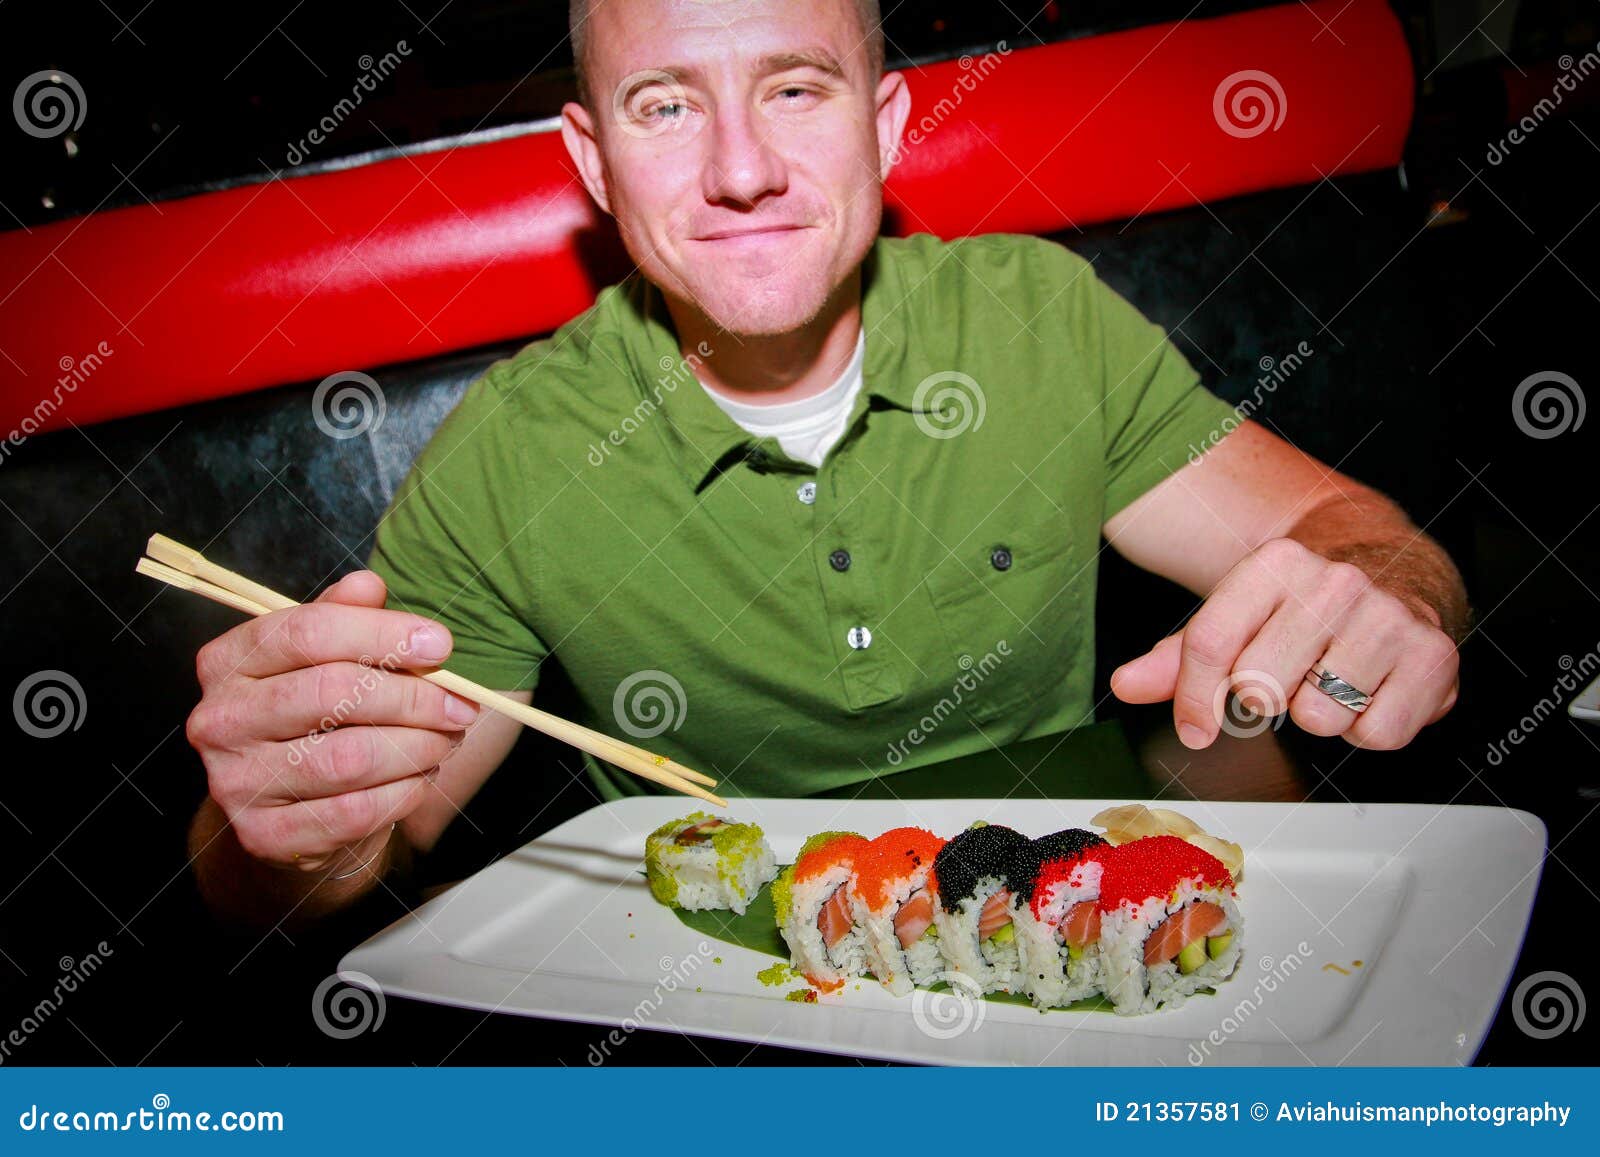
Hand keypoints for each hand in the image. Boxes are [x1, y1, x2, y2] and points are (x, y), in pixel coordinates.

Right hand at [185, 571, 478, 872]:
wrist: (288, 812)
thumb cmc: (314, 719)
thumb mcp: (323, 658)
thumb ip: (344, 617)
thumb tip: (369, 585)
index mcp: (230, 660)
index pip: (308, 632)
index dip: (383, 635)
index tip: (441, 645)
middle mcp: (220, 719)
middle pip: (333, 693)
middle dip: (413, 697)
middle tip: (461, 705)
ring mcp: (236, 782)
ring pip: (350, 757)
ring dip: (418, 747)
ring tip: (446, 740)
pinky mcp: (264, 835)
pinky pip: (355, 811)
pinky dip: (405, 791)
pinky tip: (422, 776)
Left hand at [1110, 538, 1458, 749]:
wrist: (1397, 568)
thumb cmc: (1303, 602)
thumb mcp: (1237, 614)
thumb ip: (1179, 656)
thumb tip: (1126, 685)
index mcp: (1275, 564)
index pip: (1211, 644)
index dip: (1195, 699)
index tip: (1196, 727)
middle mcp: (1334, 583)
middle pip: (1261, 688)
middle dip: (1266, 698)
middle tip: (1289, 674)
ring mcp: (1387, 617)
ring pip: (1319, 718)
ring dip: (1320, 714)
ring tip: (1333, 677)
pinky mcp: (1433, 656)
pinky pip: (1376, 734)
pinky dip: (1369, 727)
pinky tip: (1371, 690)